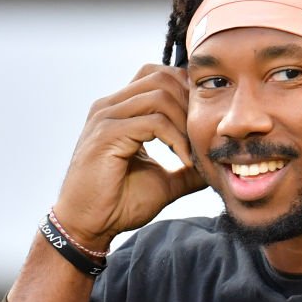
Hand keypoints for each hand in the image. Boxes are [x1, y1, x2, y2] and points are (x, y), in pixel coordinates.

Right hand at [53, 64, 206, 250]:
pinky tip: (184, 161)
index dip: (186, 92)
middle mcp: (110, 106)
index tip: (203, 124)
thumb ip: (187, 170)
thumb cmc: (118, 204)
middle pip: (161, 77)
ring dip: (185, 122)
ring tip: (194, 150)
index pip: (158, 75)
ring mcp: (106, 117)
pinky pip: (153, 122)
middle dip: (189, 103)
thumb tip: (214, 166)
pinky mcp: (107, 135)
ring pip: (160, 95)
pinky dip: (176, 139)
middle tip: (203, 135)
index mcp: (120, 110)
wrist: (88, 226)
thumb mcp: (163, 182)